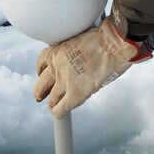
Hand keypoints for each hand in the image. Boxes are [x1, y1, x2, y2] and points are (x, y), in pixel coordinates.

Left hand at [33, 19, 149, 117]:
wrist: (113, 44)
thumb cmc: (103, 39)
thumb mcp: (80, 40)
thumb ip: (74, 52)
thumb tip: (80, 59)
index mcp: (56, 52)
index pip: (41, 64)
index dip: (42, 72)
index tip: (43, 74)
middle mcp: (56, 67)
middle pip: (41, 84)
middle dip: (40, 91)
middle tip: (40, 95)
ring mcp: (65, 81)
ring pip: (51, 98)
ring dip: (52, 103)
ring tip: (54, 106)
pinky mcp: (75, 93)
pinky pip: (61, 108)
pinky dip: (59, 113)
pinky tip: (60, 114)